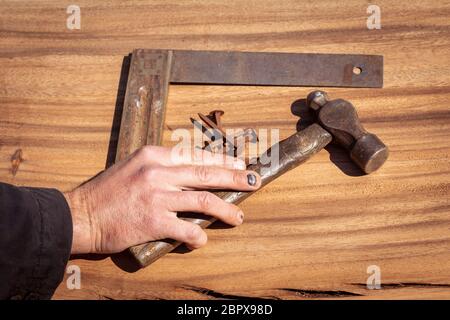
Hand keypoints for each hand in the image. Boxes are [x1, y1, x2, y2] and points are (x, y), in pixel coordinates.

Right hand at [64, 146, 260, 253]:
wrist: (80, 215)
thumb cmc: (107, 191)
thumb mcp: (134, 166)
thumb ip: (162, 167)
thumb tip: (191, 174)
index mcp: (154, 155)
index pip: (198, 154)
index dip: (223, 160)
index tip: (239, 164)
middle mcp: (159, 172)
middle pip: (208, 173)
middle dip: (237, 177)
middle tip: (255, 181)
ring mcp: (157, 196)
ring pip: (205, 201)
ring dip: (227, 210)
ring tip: (238, 217)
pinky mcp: (154, 221)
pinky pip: (188, 229)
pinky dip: (199, 236)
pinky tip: (202, 239)